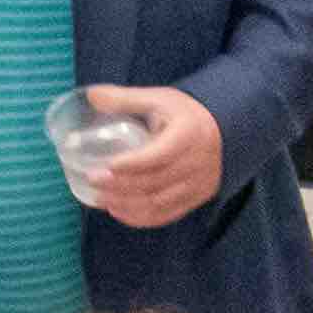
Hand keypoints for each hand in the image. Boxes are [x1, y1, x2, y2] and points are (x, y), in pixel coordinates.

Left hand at [75, 83, 225, 230]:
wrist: (221, 129)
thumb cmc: (183, 114)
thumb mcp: (158, 99)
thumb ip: (125, 98)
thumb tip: (91, 95)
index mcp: (189, 134)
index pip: (158, 155)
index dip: (131, 164)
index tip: (105, 165)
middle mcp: (198, 163)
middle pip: (154, 181)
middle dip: (120, 185)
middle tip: (93, 180)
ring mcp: (199, 185)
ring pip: (158, 202)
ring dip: (126, 204)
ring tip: (99, 198)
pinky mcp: (197, 199)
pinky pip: (166, 214)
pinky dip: (140, 217)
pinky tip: (118, 211)